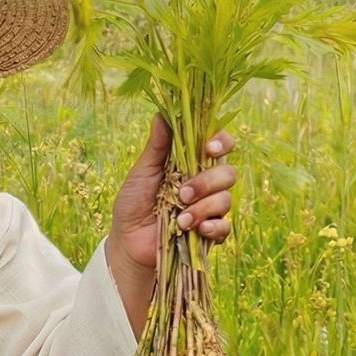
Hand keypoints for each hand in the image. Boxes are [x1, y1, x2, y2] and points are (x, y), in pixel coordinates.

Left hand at [104, 114, 235, 335]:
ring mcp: (209, 208)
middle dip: (208, 182)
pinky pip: (226, 227)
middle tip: (184, 193)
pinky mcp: (210, 233)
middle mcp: (205, 183)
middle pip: (228, 172)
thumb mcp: (142, 172)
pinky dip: (213, 228)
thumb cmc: (133, 203)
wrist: (127, 242)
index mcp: (190, 163)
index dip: (221, 142)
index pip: (219, 145)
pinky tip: (197, 231)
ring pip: (227, 199)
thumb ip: (157, 146)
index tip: (209, 148)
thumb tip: (162, 113)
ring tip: (180, 219)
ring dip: (204, 208)